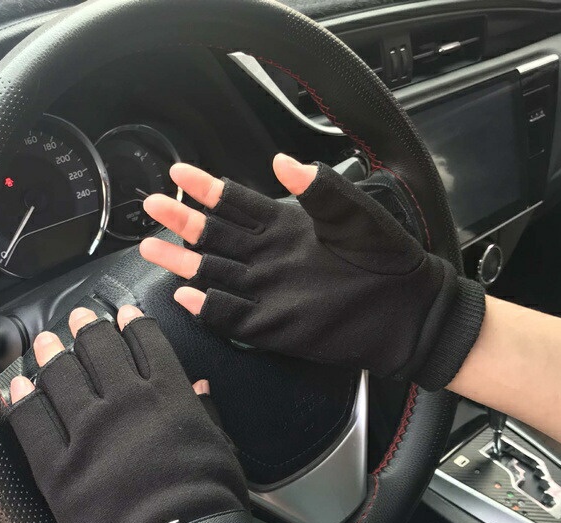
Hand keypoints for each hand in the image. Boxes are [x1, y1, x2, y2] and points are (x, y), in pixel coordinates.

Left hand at [8, 306, 278, 522]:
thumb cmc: (208, 501)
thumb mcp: (220, 446)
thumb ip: (205, 409)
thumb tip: (200, 383)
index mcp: (167, 394)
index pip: (145, 341)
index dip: (132, 322)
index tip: (123, 313)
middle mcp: (124, 402)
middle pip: (98, 349)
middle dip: (87, 328)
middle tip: (79, 318)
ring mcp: (87, 432)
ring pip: (61, 376)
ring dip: (52, 353)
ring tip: (46, 342)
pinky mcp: (57, 466)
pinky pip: (32, 422)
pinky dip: (22, 400)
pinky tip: (18, 386)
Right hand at [140, 154, 484, 389]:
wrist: (408, 311)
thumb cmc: (388, 258)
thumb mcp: (357, 215)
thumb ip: (320, 189)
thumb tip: (282, 160)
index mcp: (286, 227)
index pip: (237, 203)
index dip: (207, 188)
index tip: (180, 172)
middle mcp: (269, 257)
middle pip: (216, 235)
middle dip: (182, 220)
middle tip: (152, 205)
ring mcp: (268, 291)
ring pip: (215, 272)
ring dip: (184, 260)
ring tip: (152, 246)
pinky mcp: (274, 325)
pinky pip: (233, 317)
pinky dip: (209, 307)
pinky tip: (186, 295)